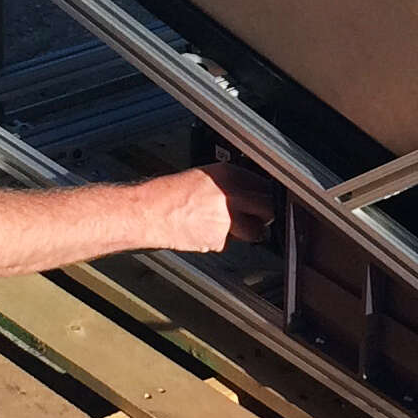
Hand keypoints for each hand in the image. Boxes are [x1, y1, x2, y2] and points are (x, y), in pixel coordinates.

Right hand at [155, 161, 279, 252]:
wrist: (149, 211)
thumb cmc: (168, 193)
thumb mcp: (203, 176)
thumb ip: (230, 183)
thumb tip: (249, 192)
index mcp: (229, 174)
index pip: (265, 185)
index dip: (266, 195)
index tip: (264, 200)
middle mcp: (232, 195)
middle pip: (268, 208)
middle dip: (265, 214)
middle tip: (258, 216)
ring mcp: (227, 219)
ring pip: (255, 231)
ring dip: (249, 231)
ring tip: (230, 227)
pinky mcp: (218, 239)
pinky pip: (230, 242)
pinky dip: (221, 240)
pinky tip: (206, 231)